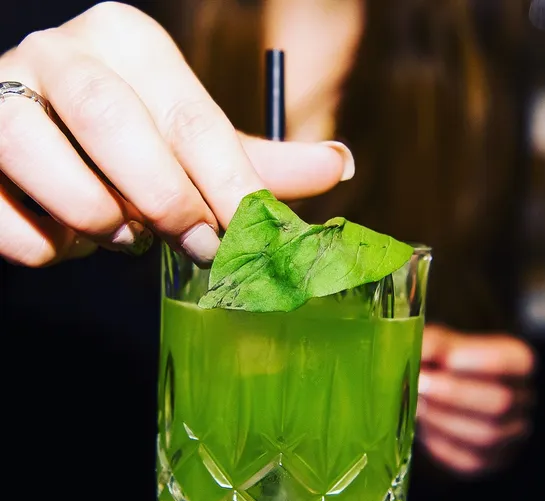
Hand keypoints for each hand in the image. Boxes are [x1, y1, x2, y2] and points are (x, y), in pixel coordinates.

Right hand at [0, 2, 352, 267]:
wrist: (33, 155)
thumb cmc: (128, 149)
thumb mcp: (193, 148)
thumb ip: (256, 162)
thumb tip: (340, 164)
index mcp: (128, 40)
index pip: (190, 114)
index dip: (225, 181)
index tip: (252, 232)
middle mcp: (58, 51)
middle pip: (113, 118)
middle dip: (161, 195)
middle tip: (195, 244)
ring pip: (36, 150)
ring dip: (93, 215)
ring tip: (122, 236)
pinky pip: (0, 214)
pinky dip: (42, 246)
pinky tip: (64, 238)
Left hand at [416, 324, 535, 478]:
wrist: (455, 394)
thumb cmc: (451, 363)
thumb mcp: (445, 343)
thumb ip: (433, 345)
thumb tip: (418, 353)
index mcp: (520, 362)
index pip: (510, 362)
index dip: (478, 361)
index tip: (445, 358)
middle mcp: (524, 400)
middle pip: (500, 402)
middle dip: (454, 393)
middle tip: (419, 383)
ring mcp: (511, 435)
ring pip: (484, 434)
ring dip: (443, 418)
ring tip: (416, 402)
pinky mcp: (488, 461)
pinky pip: (466, 458)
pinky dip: (440, 442)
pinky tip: (423, 424)